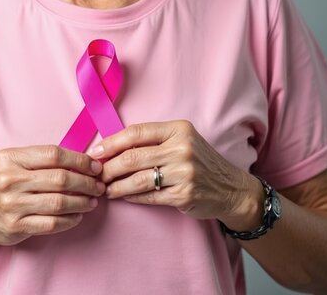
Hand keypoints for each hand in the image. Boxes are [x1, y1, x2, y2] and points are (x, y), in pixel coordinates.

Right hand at [0, 145, 105, 246]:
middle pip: (60, 179)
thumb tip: (83, 161)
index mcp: (10, 159)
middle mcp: (9, 180)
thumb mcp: (12, 165)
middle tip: (99, 186)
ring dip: (82, 202)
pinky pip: (53, 223)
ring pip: (59, 203)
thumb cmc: (0, 187)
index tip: (95, 167)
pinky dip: (71, 220)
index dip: (80, 160)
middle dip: (87, 183)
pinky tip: (78, 216)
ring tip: (92, 201)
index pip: (53, 155)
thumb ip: (41, 161)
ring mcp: (12, 204)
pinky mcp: (16, 226)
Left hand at [89, 120, 263, 227]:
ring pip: (137, 179)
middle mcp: (182, 149)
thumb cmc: (198, 162)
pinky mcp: (184, 194)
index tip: (94, 152)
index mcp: (179, 130)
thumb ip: (151, 142)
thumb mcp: (181, 142)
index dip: (110, 143)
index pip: (135, 133)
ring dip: (115, 185)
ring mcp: (184, 173)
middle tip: (95, 175)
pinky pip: (148, 196)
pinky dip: (131, 197)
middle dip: (108, 168)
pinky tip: (122, 196)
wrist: (232, 189)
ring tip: (104, 189)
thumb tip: (109, 148)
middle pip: (132, 158)